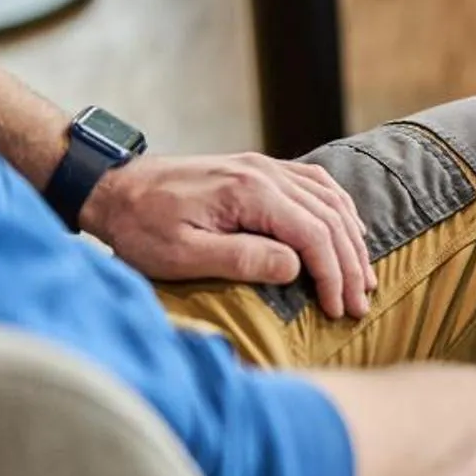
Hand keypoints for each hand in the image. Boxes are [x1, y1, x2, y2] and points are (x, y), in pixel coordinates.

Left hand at [84, 153, 377, 319]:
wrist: (113, 188)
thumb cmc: (141, 227)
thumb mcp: (182, 255)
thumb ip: (242, 259)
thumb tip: (295, 268)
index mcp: (250, 192)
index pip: (313, 234)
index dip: (333, 274)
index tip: (339, 309)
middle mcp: (266, 173)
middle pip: (330, 218)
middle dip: (350, 264)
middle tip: (359, 303)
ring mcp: (265, 167)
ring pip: (330, 200)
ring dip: (352, 239)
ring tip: (362, 276)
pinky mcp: (260, 170)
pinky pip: (317, 185)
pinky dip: (340, 210)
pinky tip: (348, 231)